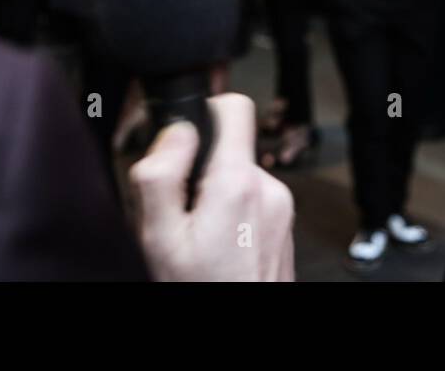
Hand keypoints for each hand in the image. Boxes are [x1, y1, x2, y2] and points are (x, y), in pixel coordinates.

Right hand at [129, 94, 294, 280]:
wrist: (240, 337)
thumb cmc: (199, 289)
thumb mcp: (158, 237)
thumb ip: (161, 175)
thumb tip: (177, 130)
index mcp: (238, 182)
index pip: (236, 107)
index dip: (206, 112)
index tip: (185, 137)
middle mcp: (269, 187)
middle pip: (231, 147)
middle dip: (201, 168)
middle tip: (181, 209)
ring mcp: (282, 206)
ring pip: (240, 174)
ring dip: (217, 194)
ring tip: (199, 232)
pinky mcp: (285, 222)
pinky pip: (254, 198)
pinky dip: (234, 212)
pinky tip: (219, 243)